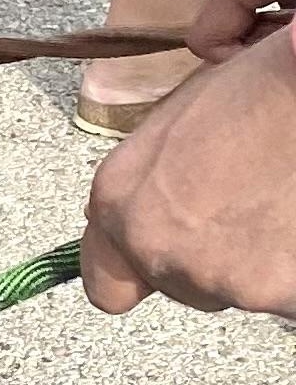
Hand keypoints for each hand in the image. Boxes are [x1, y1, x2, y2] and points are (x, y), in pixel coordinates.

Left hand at [81, 30, 295, 316]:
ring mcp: (213, 276)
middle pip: (182, 287)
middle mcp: (153, 247)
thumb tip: (147, 207)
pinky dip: (295, 272)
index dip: (142, 272)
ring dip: (260, 264)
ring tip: (282, 205)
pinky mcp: (273, 291)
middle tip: (251, 210)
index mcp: (118, 201)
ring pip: (237, 292)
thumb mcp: (178, 122)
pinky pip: (285, 296)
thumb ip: (149, 181)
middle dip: (213, 261)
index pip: (107, 284)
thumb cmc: (257, 88)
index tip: (171, 258)